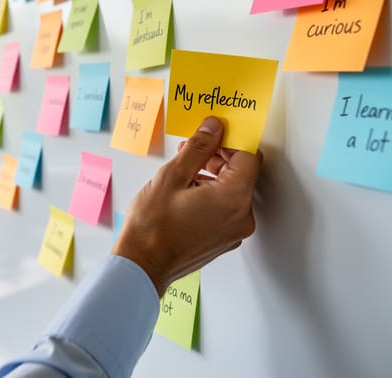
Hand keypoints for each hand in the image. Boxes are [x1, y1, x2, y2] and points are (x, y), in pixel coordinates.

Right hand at [112, 116, 261, 294]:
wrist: (142, 264)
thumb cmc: (153, 226)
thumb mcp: (172, 175)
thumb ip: (198, 147)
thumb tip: (214, 127)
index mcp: (233, 199)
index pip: (249, 156)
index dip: (231, 140)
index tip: (214, 133)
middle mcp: (241, 217)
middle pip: (242, 173)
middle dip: (220, 156)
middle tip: (194, 148)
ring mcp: (234, 231)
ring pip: (233, 190)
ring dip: (214, 174)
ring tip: (184, 171)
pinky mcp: (224, 239)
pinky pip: (226, 207)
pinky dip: (212, 194)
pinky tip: (187, 190)